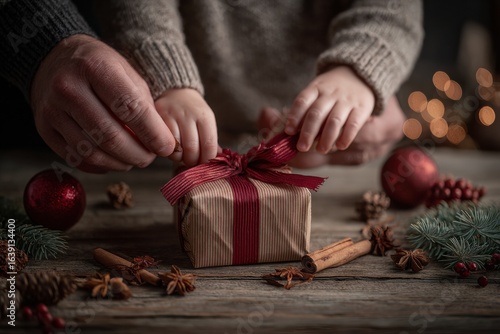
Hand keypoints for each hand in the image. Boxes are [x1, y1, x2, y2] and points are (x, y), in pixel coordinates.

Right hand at [31, 34, 176, 172]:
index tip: (167, 147)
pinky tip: (113, 160)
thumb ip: (145, 105)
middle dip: (138, 154)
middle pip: (110, 136)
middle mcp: (68, 88)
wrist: (54, 59)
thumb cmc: (99, 67)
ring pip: (92, 152)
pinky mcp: (44, 129)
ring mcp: (52, 110)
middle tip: (150, 158)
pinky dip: (101, 166)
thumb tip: (163, 143)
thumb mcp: (126, 73)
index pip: (130, 108)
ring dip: (120, 163)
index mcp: (95, 67)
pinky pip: (76, 158)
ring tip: (134, 159)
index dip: (153, 133)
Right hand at [155, 88, 217, 166]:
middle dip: (193, 161)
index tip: (204, 165)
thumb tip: (216, 160)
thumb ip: (210, 141)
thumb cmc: (193, 113)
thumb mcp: (206, 122)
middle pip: (192, 149)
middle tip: (192, 162)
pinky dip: (168, 152)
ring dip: (179, 158)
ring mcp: (172, 116)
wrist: (175, 93)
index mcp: (205, 116)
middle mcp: (188, 115)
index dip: (207, 160)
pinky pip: (162, 143)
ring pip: (176, 148)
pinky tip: (171, 149)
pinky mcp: (157, 118)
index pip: (209, 145)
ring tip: (181, 155)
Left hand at [285, 66, 374, 152]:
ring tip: (321, 150)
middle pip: (316, 113)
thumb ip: (306, 109)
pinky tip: (340, 146)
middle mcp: (331, 93)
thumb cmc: (331, 91)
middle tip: (302, 148)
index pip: (302, 101)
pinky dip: (346, 137)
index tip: (289, 131)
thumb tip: (292, 134)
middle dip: (307, 133)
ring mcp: (347, 100)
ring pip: (334, 121)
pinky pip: (353, 124)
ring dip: (326, 138)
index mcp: (316, 88)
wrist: (360, 75)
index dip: (294, 116)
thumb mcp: (317, 91)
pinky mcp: (362, 108)